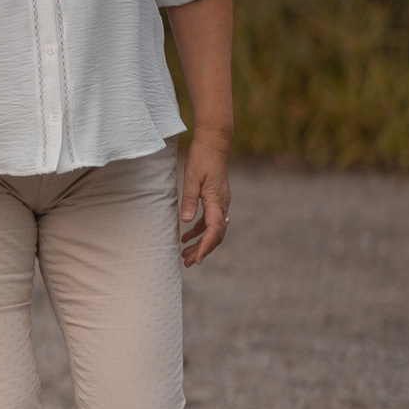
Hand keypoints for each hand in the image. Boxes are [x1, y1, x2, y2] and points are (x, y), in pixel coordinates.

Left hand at [179, 134, 230, 265]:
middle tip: (187, 263)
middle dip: (203, 250)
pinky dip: (199, 231)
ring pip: (213, 229)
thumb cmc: (201, 159)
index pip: (214, 230)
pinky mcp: (216, 200)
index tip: (197, 259)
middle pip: (215, 234)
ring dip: (201, 243)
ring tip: (185, 255)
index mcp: (217, 201)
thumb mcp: (191, 178)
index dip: (206, 246)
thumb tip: (186, 222)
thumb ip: (189, 200)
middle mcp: (223, 204)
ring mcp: (221, 203)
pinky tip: (187, 237)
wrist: (214, 145)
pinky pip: (210, 221)